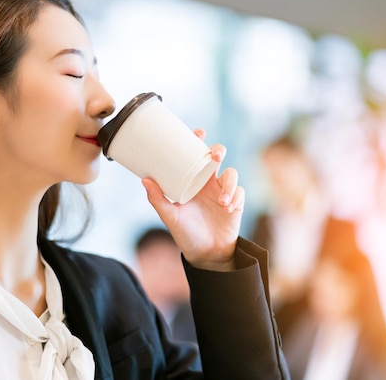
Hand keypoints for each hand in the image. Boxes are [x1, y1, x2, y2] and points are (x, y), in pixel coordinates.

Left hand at [142, 129, 244, 271]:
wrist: (205, 253)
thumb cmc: (185, 233)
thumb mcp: (169, 216)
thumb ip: (157, 200)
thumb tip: (145, 180)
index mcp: (192, 180)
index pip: (196, 155)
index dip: (199, 140)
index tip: (198, 132)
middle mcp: (208, 182)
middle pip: (217, 157)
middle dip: (218, 151)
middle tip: (214, 157)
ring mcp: (224, 191)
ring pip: (232, 174)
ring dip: (229, 184)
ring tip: (222, 200)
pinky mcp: (237, 202)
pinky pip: (240, 192)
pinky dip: (235, 197)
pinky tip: (228, 207)